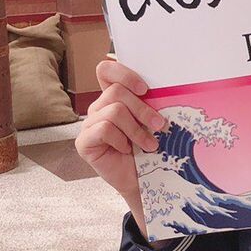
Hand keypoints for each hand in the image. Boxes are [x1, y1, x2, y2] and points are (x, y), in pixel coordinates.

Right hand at [76, 58, 166, 213]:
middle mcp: (98, 108)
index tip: (145, 89)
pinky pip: (104, 129)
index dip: (124, 74)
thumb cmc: (149, 150)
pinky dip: (121, 139)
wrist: (144, 180)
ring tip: (149, 145)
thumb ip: (150, 103)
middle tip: (159, 124)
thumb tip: (166, 90)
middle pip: (116, 91)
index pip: (106, 70)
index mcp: (113, 98)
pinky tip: (126, 150)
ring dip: (137, 129)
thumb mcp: (152, 122)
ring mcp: (89, 124)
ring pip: (114, 111)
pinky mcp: (84, 142)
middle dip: (142, 109)